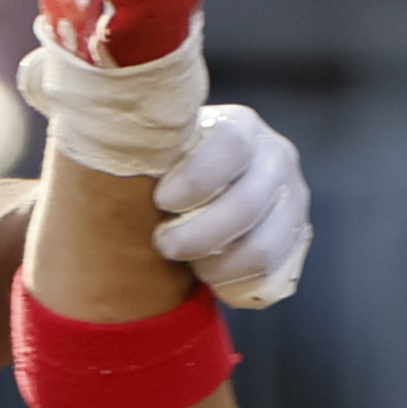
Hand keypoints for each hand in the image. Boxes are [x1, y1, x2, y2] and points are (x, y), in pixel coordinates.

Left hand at [152, 104, 309, 309]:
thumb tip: (109, 148)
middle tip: (164, 245)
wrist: (211, 184)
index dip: (196, 179)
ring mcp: (293, 198)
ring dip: (218, 265)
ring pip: (262, 248)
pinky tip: (213, 274)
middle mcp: (277, 156)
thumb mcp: (168, 148)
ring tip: (192, 263)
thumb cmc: (176, 167)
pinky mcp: (297, 235)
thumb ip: (153, 150)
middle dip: (197, 236)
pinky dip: (237, 281)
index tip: (162, 201)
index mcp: (242, 126)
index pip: (231, 145)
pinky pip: (272, 272)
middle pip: (246, 205)